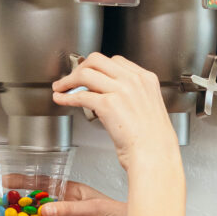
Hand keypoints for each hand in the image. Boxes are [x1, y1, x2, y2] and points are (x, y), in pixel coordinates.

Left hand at [52, 53, 179, 170]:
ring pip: (85, 73)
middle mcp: (133, 80)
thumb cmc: (153, 140)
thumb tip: (105, 92)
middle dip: (80, 67)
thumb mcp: (148, 106)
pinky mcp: (108, 104)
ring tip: (61, 87)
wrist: (155, 155)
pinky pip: (80, 95)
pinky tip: (61, 99)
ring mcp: (121, 90)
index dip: (98, 66)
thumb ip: (132, 94)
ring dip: (68, 80)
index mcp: (146, 78)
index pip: (116, 61)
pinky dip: (66, 97)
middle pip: (97, 60)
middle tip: (72, 78)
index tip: (89, 72)